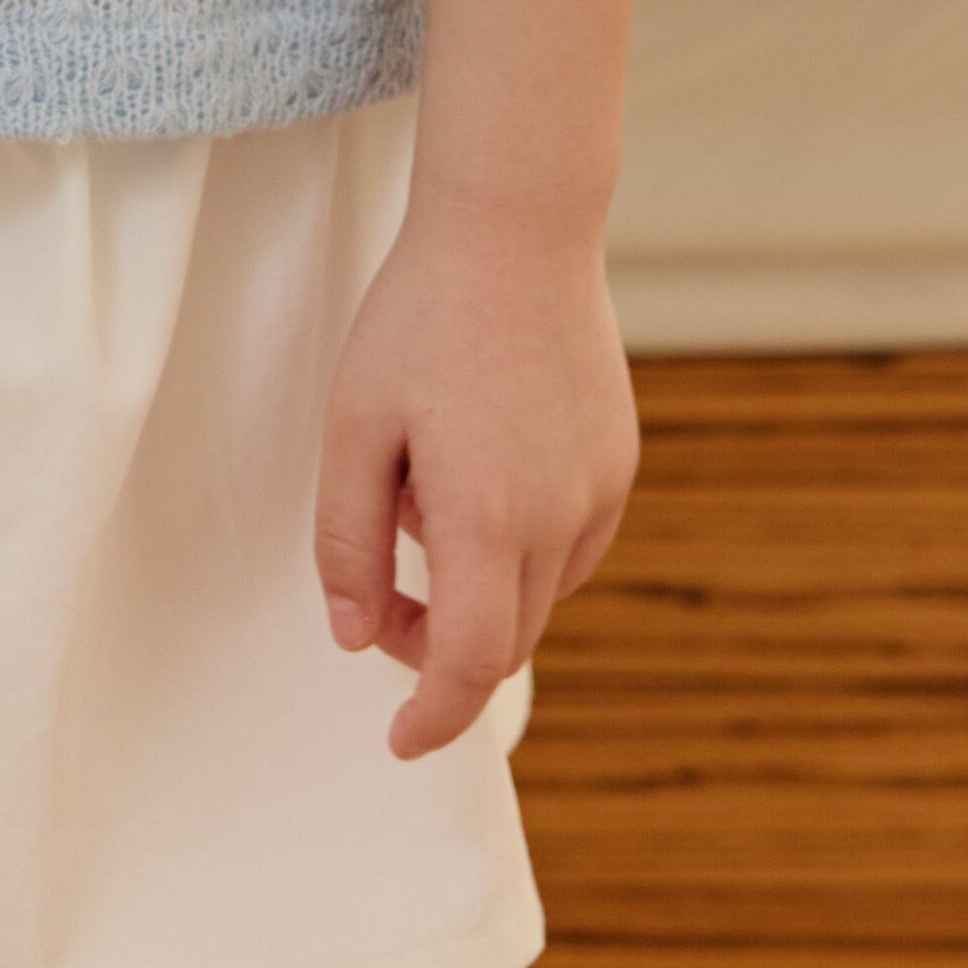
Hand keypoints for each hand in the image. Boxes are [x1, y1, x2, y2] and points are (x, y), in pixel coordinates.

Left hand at [313, 190, 637, 760]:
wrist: (516, 227)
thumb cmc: (419, 319)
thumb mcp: (352, 428)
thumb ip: (348, 544)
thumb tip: (357, 636)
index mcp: (486, 515)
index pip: (467, 664)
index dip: (432, 717)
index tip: (399, 741)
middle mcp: (560, 517)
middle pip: (503, 641)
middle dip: (437, 649)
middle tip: (381, 601)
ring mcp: (601, 490)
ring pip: (540, 597)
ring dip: (480, 595)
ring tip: (426, 499)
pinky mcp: (620, 463)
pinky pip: (571, 548)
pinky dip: (521, 554)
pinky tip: (479, 478)